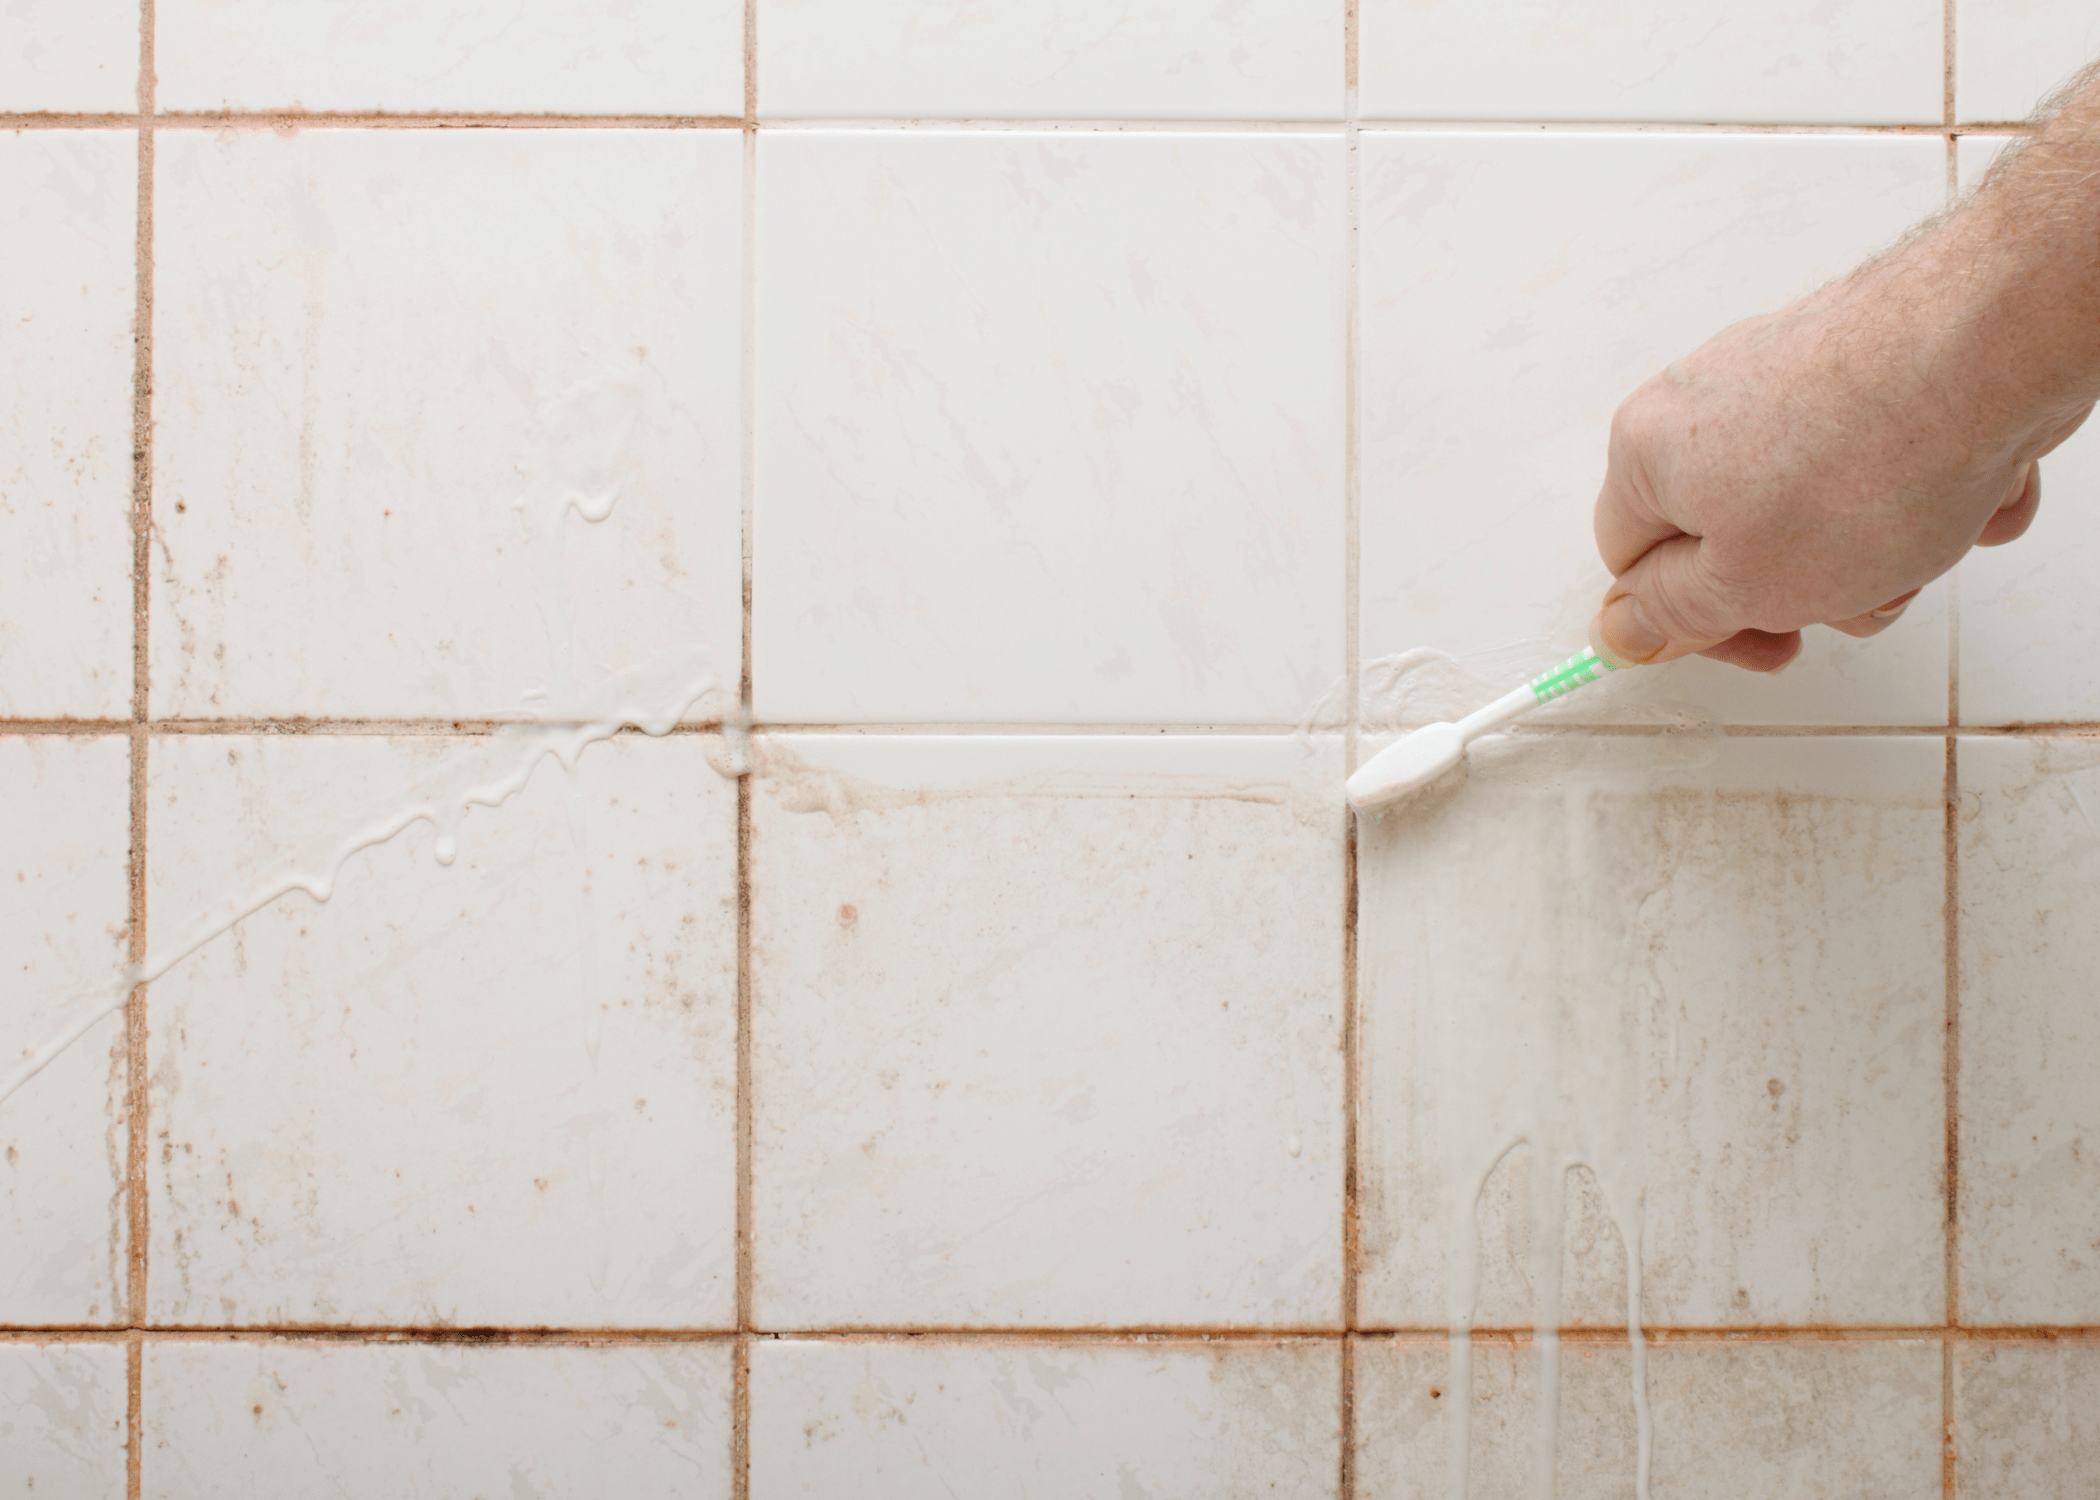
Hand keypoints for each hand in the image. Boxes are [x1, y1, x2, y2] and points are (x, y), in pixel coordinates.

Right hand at [1590, 260, 2092, 672]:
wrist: (1988, 351)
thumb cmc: (1864, 461)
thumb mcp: (1746, 586)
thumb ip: (1673, 615)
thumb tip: (1624, 627)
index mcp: (1647, 453)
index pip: (1635, 565)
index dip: (1695, 621)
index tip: (1760, 642)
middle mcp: (1704, 399)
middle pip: (1733, 536)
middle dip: (1804, 587)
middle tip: (1852, 600)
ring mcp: (1785, 372)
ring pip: (1815, 505)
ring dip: (1873, 548)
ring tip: (1924, 541)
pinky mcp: (1862, 361)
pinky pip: (1878, 456)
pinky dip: (1921, 487)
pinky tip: (1964, 491)